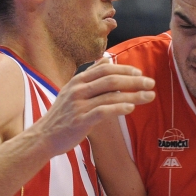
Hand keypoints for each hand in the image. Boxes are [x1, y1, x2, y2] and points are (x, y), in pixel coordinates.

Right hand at [35, 58, 154, 156]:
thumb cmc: (62, 114)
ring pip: (111, 95)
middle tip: (151, 83)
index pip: (105, 69)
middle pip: (111, 80)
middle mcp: (78, 90)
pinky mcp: (81, 121)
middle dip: (134, 81)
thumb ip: (91, 75)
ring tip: (149, 96)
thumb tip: (106, 59)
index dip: (124, 69)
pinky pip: (104, 111)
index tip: (140, 73)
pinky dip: (119, 108)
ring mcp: (79, 105)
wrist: (44, 136)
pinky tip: (131, 108)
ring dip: (134, 95)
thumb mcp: (73, 90)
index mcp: (78, 81)